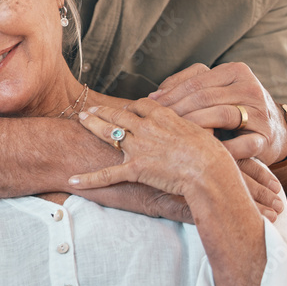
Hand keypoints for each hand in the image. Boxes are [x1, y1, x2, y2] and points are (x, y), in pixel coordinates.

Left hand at [69, 99, 281, 219]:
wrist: (210, 172)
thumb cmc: (213, 155)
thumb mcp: (202, 132)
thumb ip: (187, 126)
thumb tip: (188, 127)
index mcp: (163, 117)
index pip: (140, 106)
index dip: (130, 107)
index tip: (125, 109)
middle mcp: (146, 128)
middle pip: (118, 115)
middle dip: (102, 111)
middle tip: (89, 109)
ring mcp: (138, 147)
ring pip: (108, 133)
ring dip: (92, 125)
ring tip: (81, 120)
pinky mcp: (135, 169)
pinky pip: (107, 174)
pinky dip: (89, 179)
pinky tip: (73, 180)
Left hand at [148, 63, 286, 164]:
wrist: (274, 132)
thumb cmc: (232, 109)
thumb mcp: (213, 92)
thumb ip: (186, 88)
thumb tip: (153, 97)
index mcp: (235, 71)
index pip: (196, 81)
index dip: (171, 94)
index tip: (150, 107)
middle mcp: (250, 87)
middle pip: (205, 97)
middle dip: (177, 111)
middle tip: (155, 124)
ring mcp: (260, 112)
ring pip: (221, 115)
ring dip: (194, 127)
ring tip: (173, 136)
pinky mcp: (265, 138)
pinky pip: (241, 144)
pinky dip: (221, 148)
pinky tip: (202, 153)